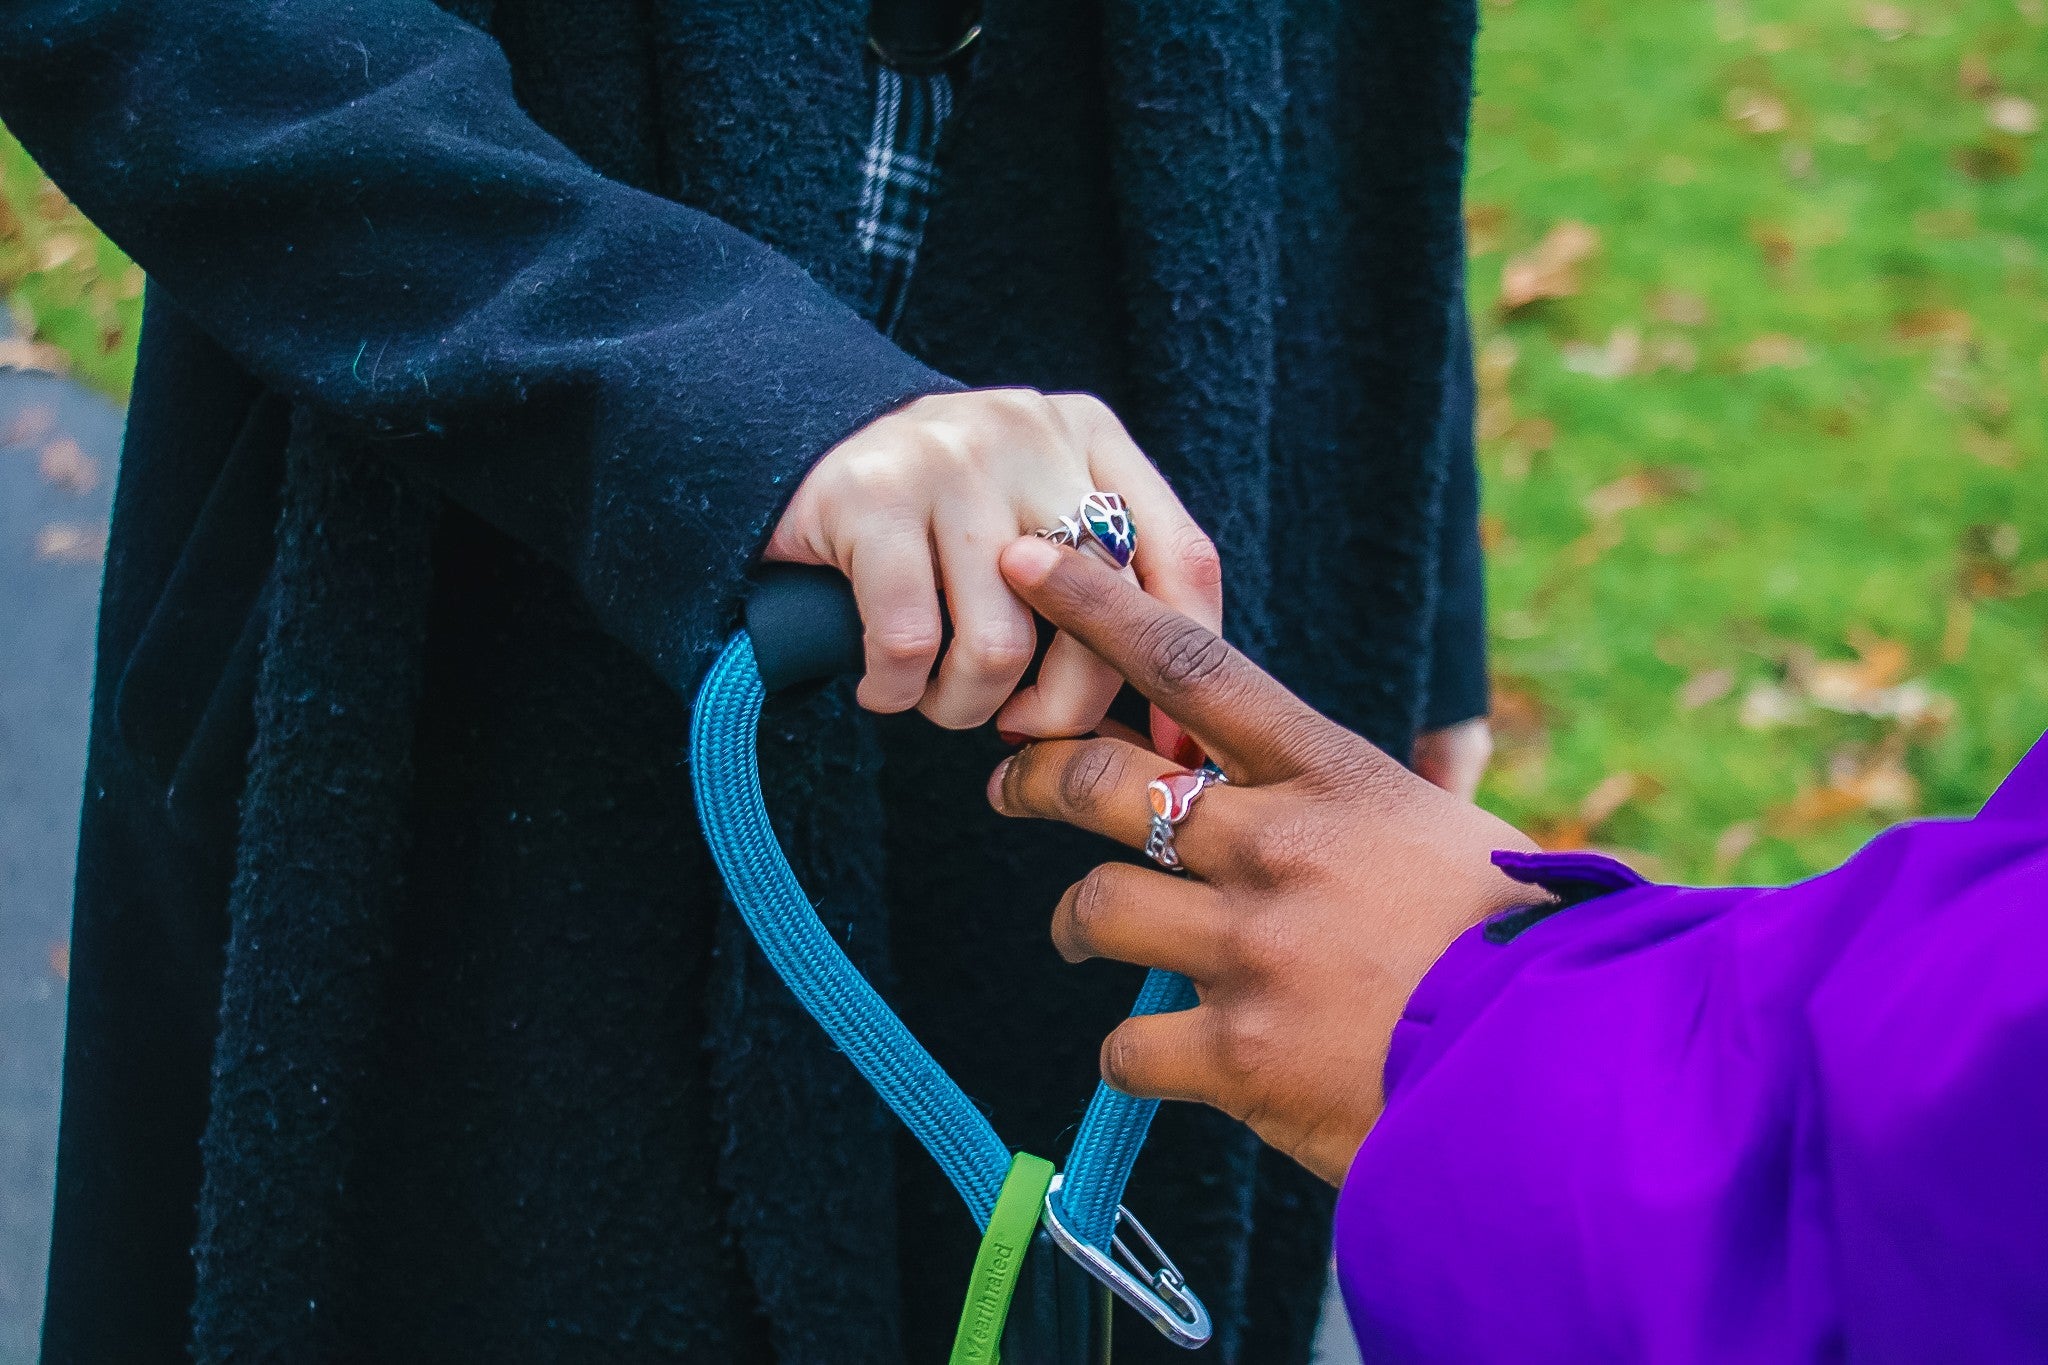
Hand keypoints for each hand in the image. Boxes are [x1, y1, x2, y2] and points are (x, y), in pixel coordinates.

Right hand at [765, 389, 1222, 742]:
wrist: (787, 436)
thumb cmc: (934, 513)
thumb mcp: (1031, 515)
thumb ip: (1103, 582)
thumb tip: (1173, 722)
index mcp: (1090, 437)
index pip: (1180, 559)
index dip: (1186, 663)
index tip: (1174, 746)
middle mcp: (1032, 436)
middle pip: (1103, 619)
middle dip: (1063, 709)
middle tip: (1017, 725)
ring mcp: (950, 457)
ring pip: (1002, 647)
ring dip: (965, 707)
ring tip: (936, 698)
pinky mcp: (869, 494)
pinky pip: (907, 644)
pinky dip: (895, 693)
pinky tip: (880, 688)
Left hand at [984, 537, 1546, 1184]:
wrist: (1571, 1073)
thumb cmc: (1529, 945)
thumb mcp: (1459, 835)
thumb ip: (1395, 801)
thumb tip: (1442, 757)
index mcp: (1336, 779)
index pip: (1194, 669)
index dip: (1101, 609)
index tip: (1029, 563)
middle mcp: (1278, 849)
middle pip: (1104, 784)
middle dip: (1037, 777)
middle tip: (1012, 784)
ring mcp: (1251, 951)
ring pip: (1096, 908)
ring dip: (1077, 921)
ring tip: (1081, 932)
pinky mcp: (1239, 1056)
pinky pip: (1127, 1046)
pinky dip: (1129, 1053)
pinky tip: (1155, 1057)